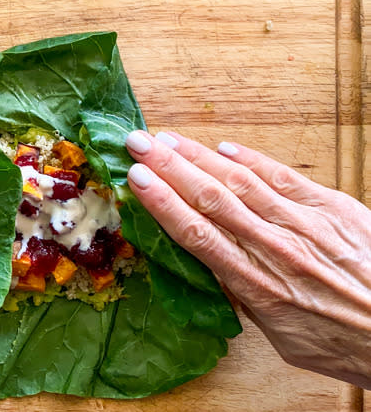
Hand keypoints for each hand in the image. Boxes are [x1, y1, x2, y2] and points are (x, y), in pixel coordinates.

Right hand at [124, 130, 370, 388]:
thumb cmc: (345, 343)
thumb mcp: (284, 338)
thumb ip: (248, 298)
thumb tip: (217, 271)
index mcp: (259, 287)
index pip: (197, 235)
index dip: (162, 203)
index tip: (136, 180)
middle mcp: (278, 249)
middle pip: (213, 198)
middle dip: (170, 167)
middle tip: (138, 143)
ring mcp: (307, 225)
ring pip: (243, 182)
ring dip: (200, 157)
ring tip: (168, 139)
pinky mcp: (336, 209)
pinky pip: (286, 178)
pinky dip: (254, 160)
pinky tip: (226, 148)